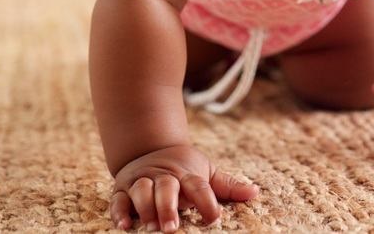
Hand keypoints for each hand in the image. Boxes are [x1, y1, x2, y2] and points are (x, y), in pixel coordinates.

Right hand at [109, 145, 258, 231]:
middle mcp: (164, 176)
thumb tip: (255, 192)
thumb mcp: (206, 173)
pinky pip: (118, 200)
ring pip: (141, 191)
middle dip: (168, 207)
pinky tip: (124, 227)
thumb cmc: (184, 169)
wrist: (151, 148)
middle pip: (166, 187)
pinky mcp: (123, 189)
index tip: (214, 219)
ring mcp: (142, 181)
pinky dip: (119, 212)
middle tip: (172, 229)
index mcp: (186, 174)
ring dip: (145, 209)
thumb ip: (227, 186)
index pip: (199, 186)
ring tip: (152, 228)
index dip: (207, 202)